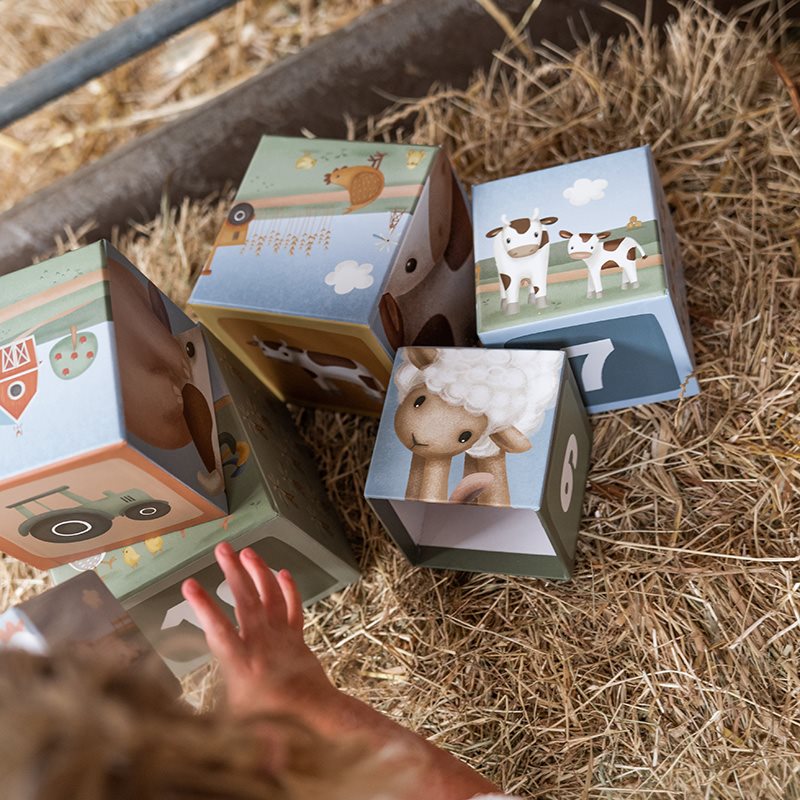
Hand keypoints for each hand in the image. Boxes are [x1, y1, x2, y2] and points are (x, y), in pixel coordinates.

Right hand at [181, 542, 335, 716]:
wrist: (315, 716)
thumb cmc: (271, 724)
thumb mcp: (230, 721)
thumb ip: (201, 713)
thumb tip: (168, 714)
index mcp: (241, 664)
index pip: (217, 629)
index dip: (203, 606)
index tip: (189, 584)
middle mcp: (261, 644)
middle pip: (245, 601)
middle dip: (232, 572)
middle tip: (221, 549)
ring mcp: (281, 637)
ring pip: (270, 597)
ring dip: (258, 572)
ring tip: (247, 552)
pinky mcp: (296, 637)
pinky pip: (293, 606)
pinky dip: (288, 588)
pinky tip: (281, 572)